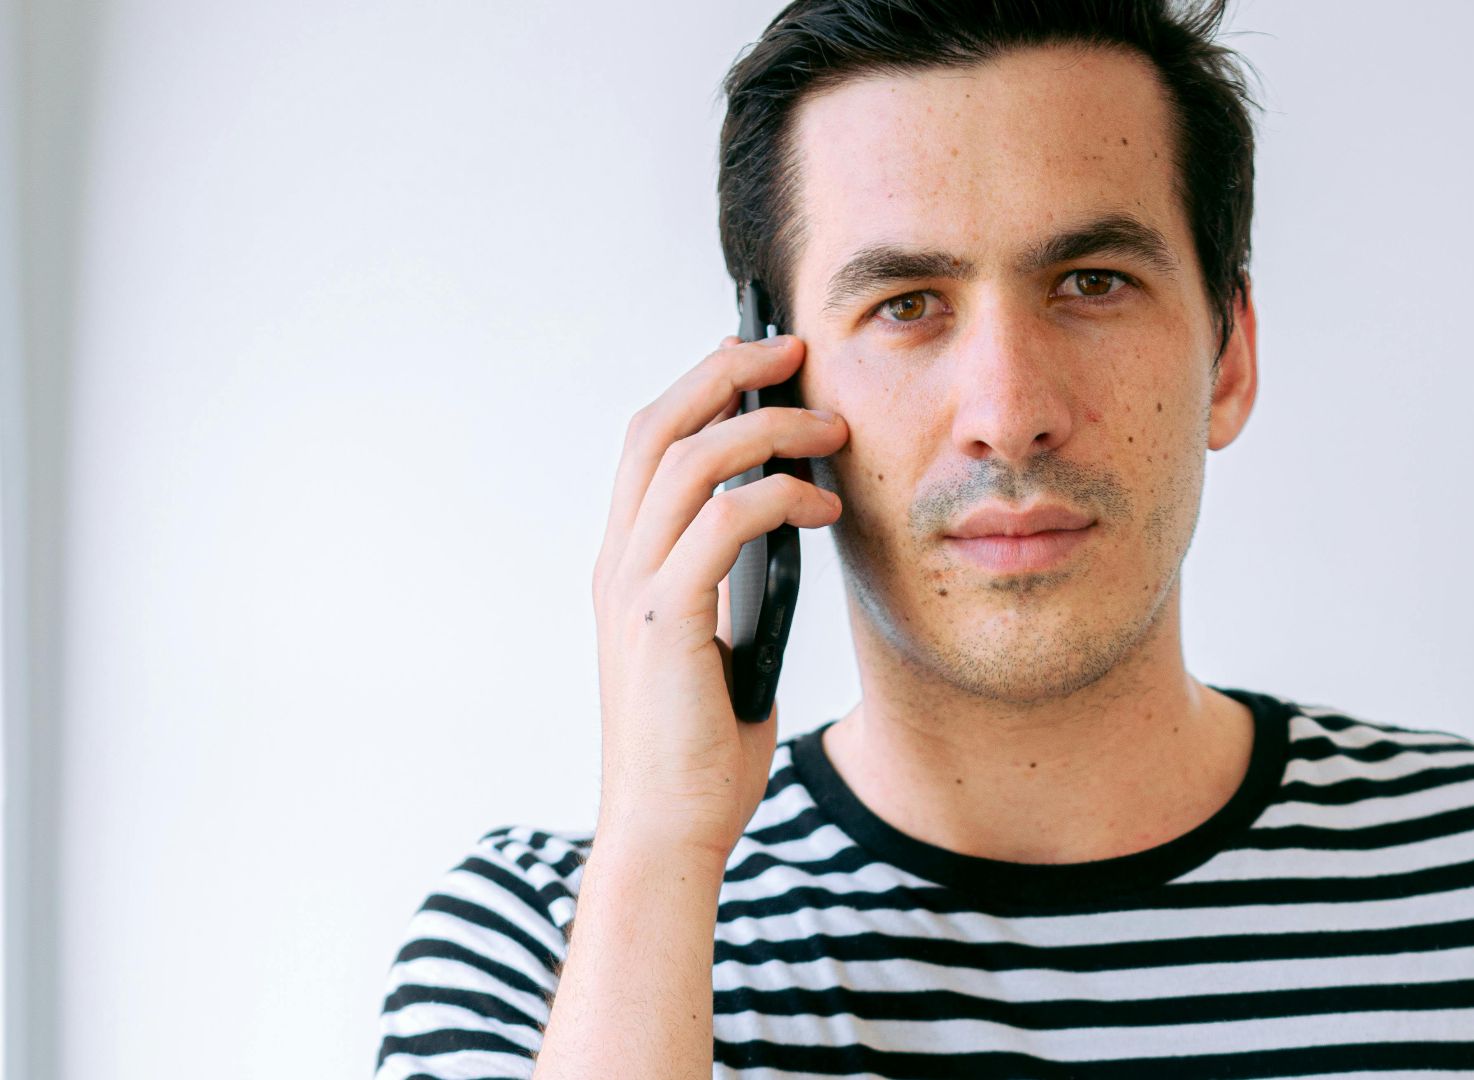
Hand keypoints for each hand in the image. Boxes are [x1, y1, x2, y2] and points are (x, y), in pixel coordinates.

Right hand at [589, 333, 845, 859]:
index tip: (755, 355)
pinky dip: (778, 496)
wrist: (667, 828)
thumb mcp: (721, 645)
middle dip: (725, 371)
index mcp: (625, 565)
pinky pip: (722, 521)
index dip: (698, 386)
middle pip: (657, 425)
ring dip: (766, 426)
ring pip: (689, 458)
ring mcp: (634, 587)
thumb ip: (733, 587)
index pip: (649, 444)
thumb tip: (785, 532)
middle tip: (792, 348)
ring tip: (830, 428)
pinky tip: (825, 507)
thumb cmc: (701, 748)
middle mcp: (617, 563)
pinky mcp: (666, 619)